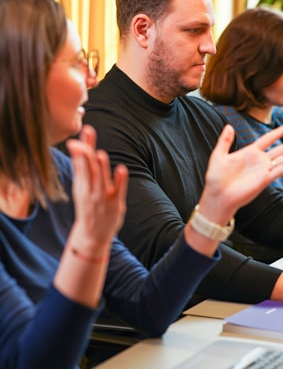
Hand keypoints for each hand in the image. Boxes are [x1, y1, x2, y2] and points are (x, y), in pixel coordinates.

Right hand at [66, 125, 128, 251]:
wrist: (92, 236)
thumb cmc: (87, 207)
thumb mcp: (80, 188)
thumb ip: (80, 169)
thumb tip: (76, 147)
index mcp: (81, 185)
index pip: (80, 164)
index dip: (79, 150)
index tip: (75, 139)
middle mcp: (91, 190)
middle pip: (89, 168)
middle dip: (87, 151)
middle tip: (87, 132)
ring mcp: (103, 198)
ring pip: (101, 180)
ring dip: (101, 166)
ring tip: (100, 154)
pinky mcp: (116, 204)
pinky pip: (118, 191)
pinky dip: (120, 181)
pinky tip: (122, 169)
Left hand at [198, 124, 282, 223]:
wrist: (217, 196)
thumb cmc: (216, 178)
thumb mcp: (218, 155)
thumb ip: (225, 141)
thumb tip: (229, 126)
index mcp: (250, 153)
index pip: (268, 139)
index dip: (280, 132)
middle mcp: (260, 161)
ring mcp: (263, 170)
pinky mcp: (264, 180)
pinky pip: (280, 170)